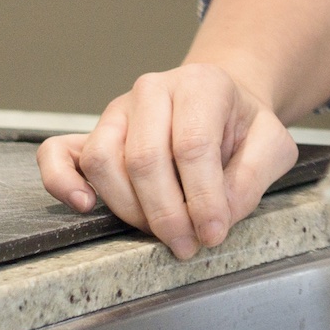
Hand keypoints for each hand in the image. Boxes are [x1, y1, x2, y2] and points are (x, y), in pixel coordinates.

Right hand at [37, 64, 298, 260]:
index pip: (193, 145)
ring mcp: (117, 110)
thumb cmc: (244, 128)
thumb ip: (251, 177)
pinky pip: (58, 152)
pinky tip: (84, 206)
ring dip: (129, 208)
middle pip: (145, 159)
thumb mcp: (272, 145)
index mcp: (201, 84)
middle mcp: (153, 90)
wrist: (222, 104)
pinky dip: (62, 181)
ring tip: (160, 232)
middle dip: (166, 213)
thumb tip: (215, 216)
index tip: (213, 234)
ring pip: (104, 162)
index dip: (202, 197)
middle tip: (186, 245)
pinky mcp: (91, 131)